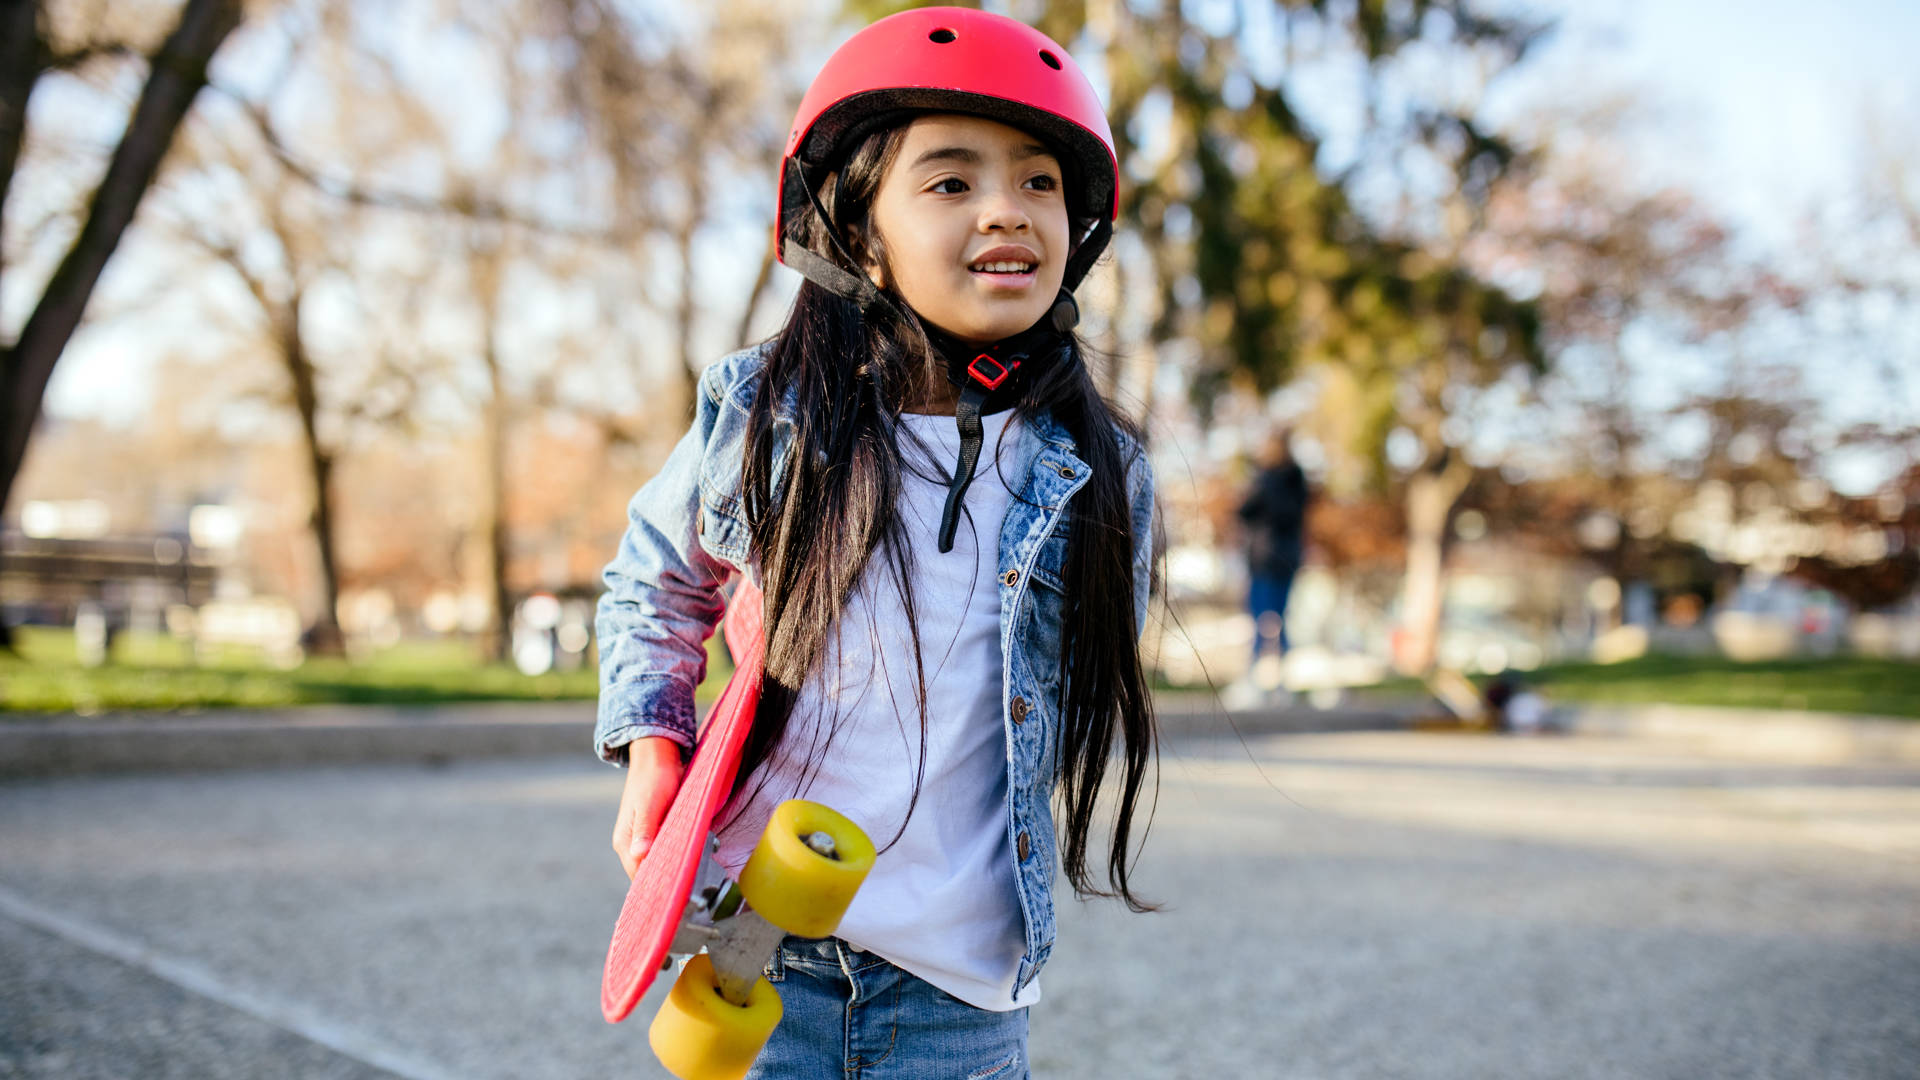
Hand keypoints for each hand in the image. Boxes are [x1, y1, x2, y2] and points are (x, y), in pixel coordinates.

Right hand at [611, 736, 684, 879]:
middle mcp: (630, 844)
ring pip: (655, 863)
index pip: (639, 874)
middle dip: (666, 878)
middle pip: (646, 873)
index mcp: (625, 842)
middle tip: (690, 882)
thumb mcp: (650, 804)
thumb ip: (645, 830)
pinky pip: (661, 852)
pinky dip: (673, 855)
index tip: (678, 887)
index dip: (657, 883)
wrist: (656, 755)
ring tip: (691, 870)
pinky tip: (688, 854)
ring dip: (671, 867)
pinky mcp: (652, 832)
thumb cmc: (653, 777)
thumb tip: (639, 855)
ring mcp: (640, 839)